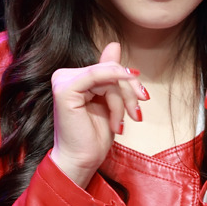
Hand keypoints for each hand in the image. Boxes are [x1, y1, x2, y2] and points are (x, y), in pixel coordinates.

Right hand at [50, 42, 148, 187]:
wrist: (81, 161)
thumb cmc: (94, 137)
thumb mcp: (109, 102)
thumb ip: (109, 74)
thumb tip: (114, 44)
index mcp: (74, 77)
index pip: (110, 68)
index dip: (130, 82)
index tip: (143, 99)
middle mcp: (65, 75)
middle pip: (111, 70)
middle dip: (129, 93)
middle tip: (136, 115)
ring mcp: (63, 80)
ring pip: (109, 76)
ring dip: (121, 102)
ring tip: (118, 124)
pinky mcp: (65, 88)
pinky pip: (99, 77)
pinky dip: (114, 96)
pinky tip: (116, 117)